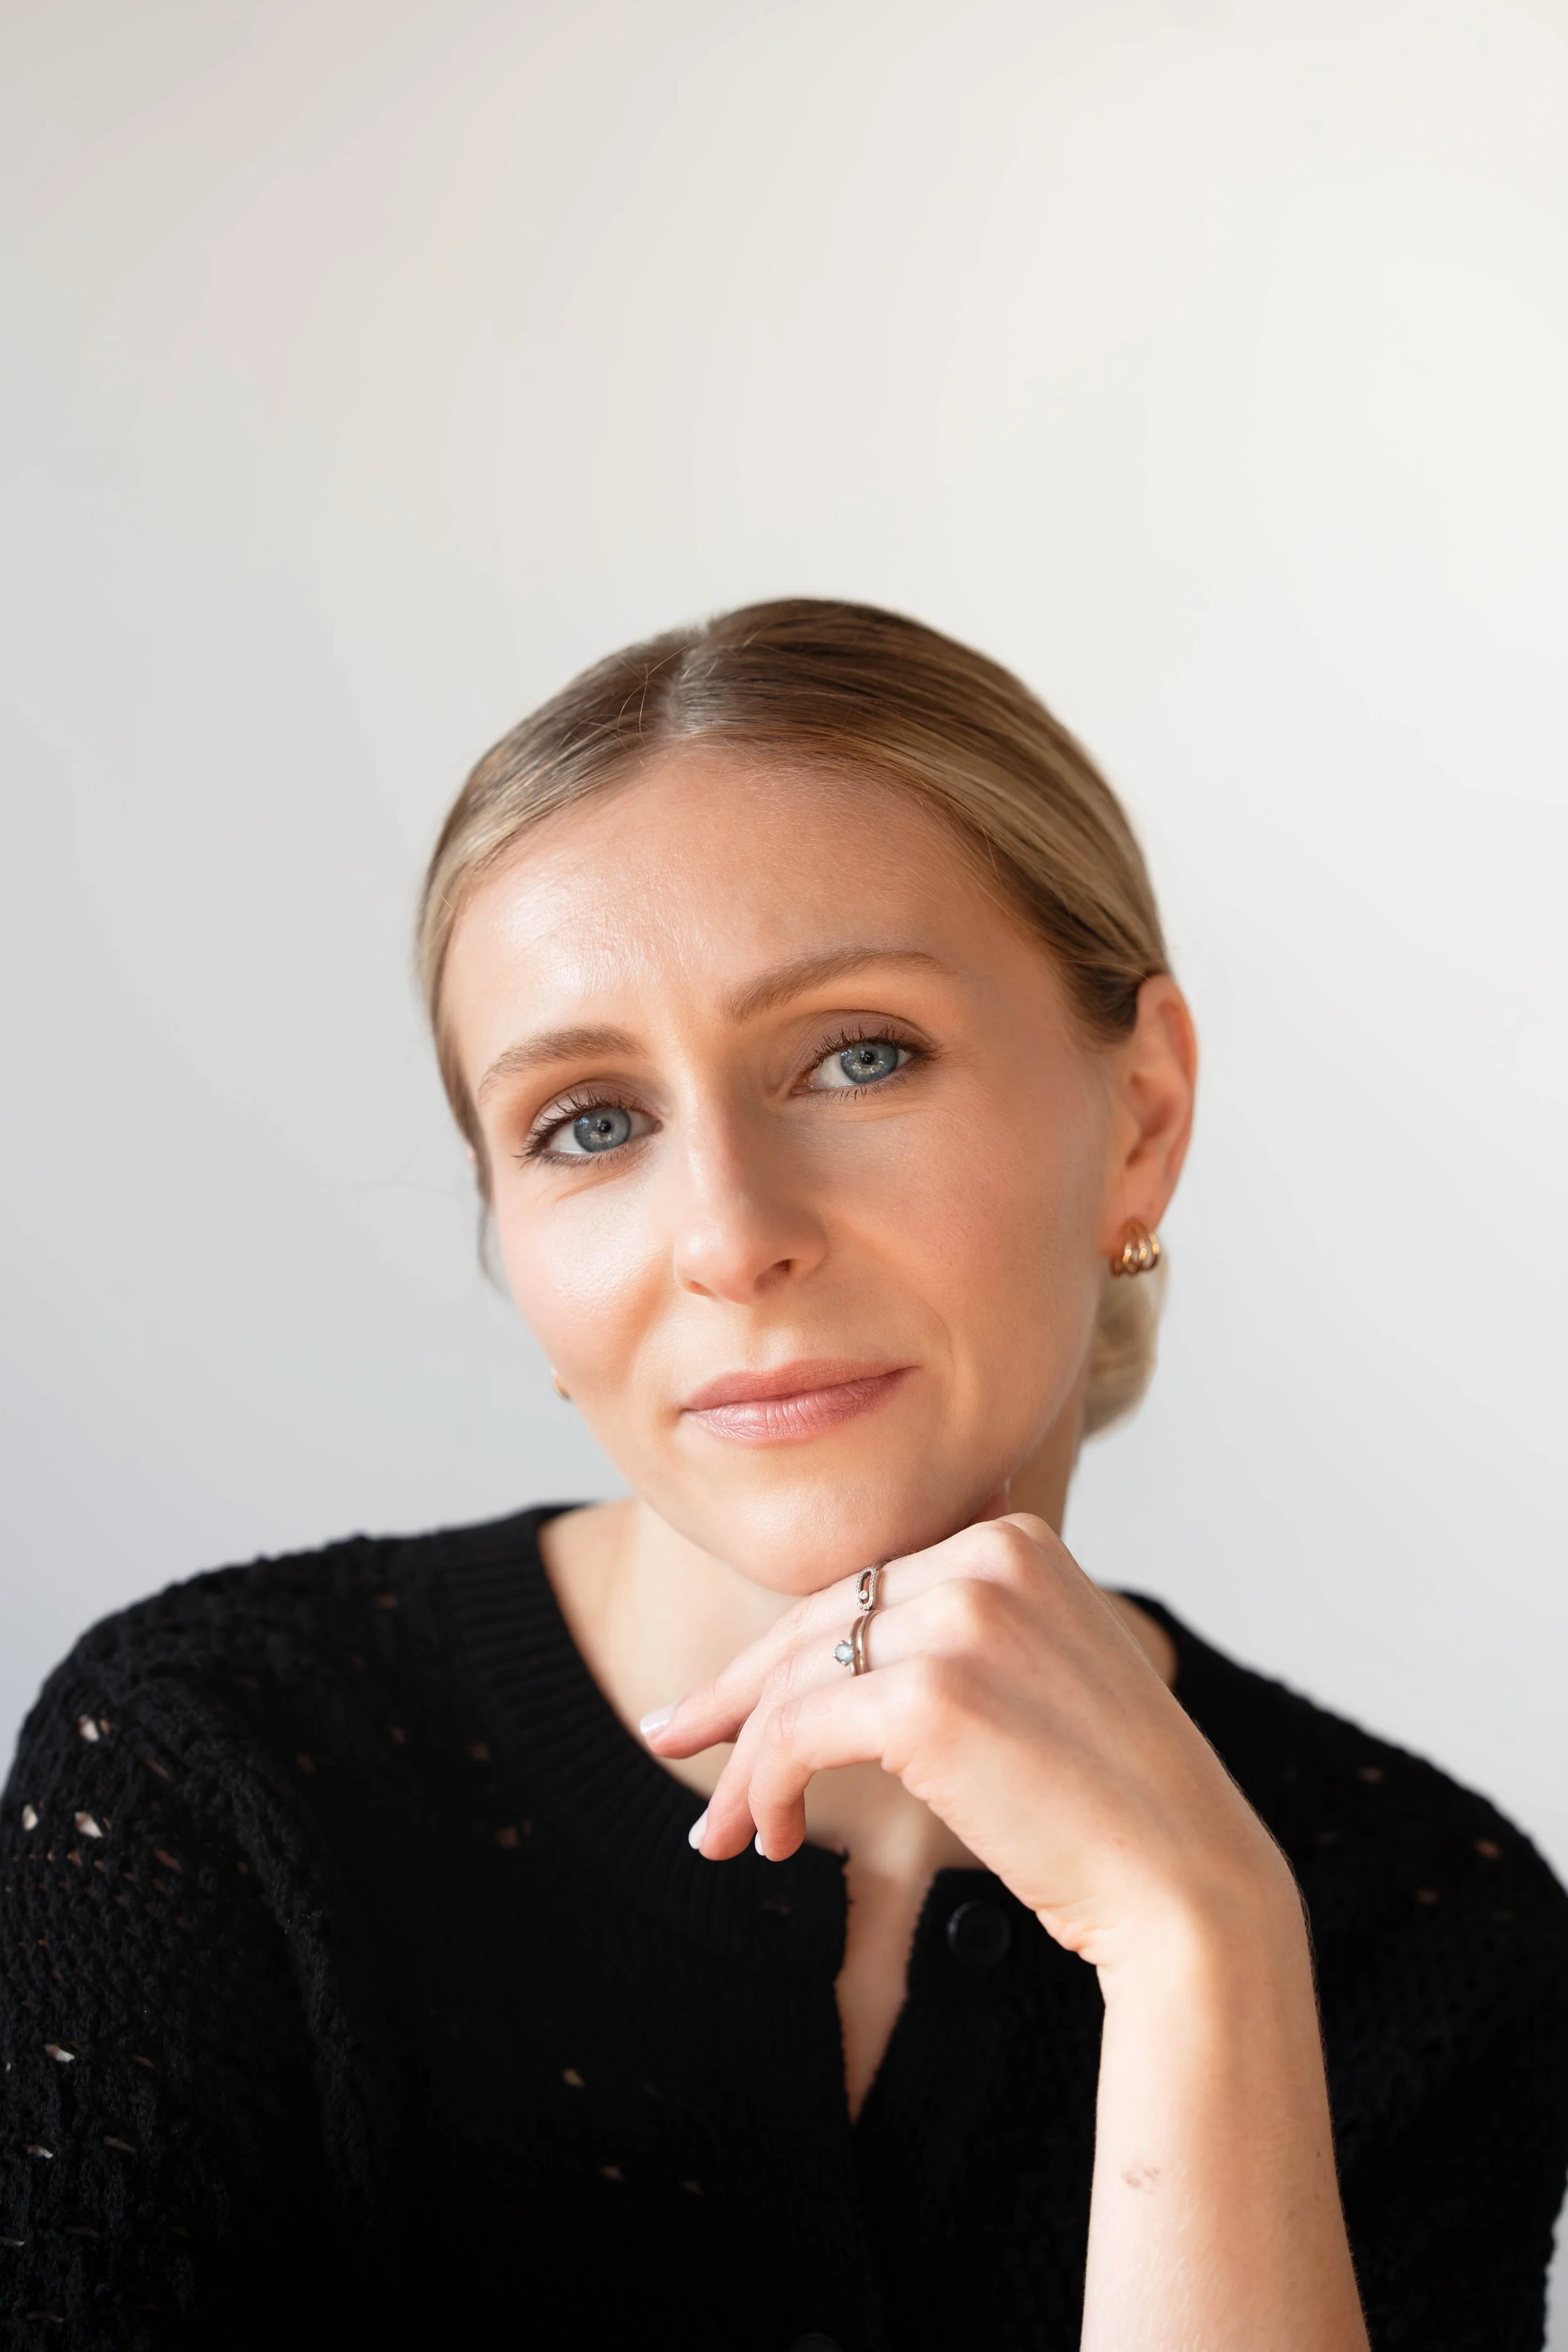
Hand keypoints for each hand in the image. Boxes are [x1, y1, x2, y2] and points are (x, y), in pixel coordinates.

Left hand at [645, 1513, 1295, 1968]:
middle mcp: (987, 1557)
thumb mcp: (1036, 1676)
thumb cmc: (1107, 1804)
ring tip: (725, 1836)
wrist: (1187, 1886)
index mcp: (1014, 1538)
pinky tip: (774, 1836)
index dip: (784, 1654)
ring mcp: (961, 1620)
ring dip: (745, 1761)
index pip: (861, 1588)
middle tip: (677, 1748)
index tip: (723, 1707)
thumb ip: (953, 1636)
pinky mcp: (930, 1696)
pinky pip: (800, 1732)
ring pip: (796, 1678)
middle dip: (739, 1699)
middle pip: (817, 1622)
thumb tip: (828, 1655)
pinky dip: (766, 1785)